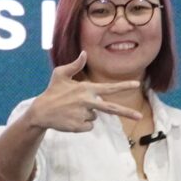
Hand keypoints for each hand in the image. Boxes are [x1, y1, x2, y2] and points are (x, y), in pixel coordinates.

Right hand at [23, 52, 142, 132]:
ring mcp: (83, 115)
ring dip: (86, 114)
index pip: (109, 87)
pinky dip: (82, 124)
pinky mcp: (79, 126)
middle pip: (112, 108)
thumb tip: (84, 53)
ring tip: (72, 110)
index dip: (123, 85)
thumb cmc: (52, 91)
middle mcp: (87, 101)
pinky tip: (70, 118)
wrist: (40, 112)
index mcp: (86, 88)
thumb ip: (75, 65)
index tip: (137, 84)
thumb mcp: (60, 74)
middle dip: (127, 112)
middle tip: (140, 116)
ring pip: (94, 116)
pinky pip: (88, 126)